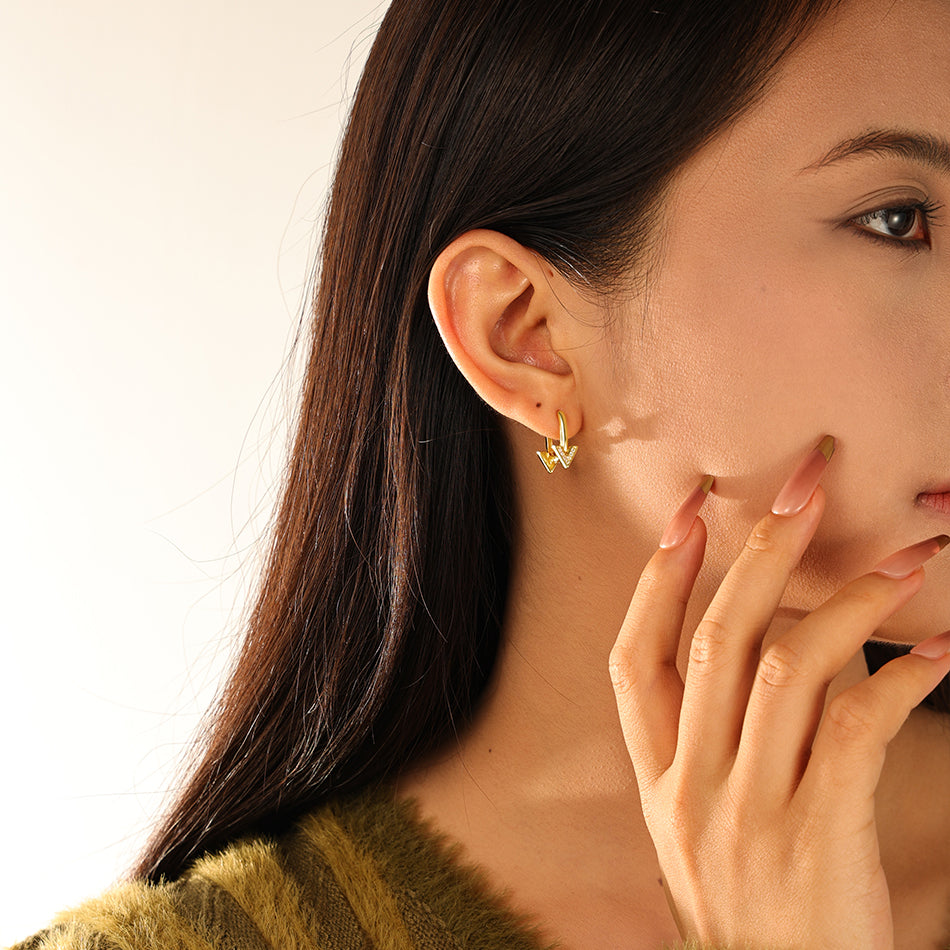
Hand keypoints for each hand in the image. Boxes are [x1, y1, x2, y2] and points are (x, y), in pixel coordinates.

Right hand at [609, 439, 949, 948]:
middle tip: (804, 486)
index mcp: (658, 781)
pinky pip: (855, 729)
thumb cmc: (760, 914)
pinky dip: (899, 679)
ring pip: (787, 670)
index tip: (688, 512)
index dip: (656, 580)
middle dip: (758, 552)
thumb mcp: (708, 830)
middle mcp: (691, 787)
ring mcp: (747, 812)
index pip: (634, 660)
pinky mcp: (816, 837)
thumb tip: (775, 644)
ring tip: (906, 560)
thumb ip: (720, 744)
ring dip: (849, 603)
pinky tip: (937, 653)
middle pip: (716, 641)